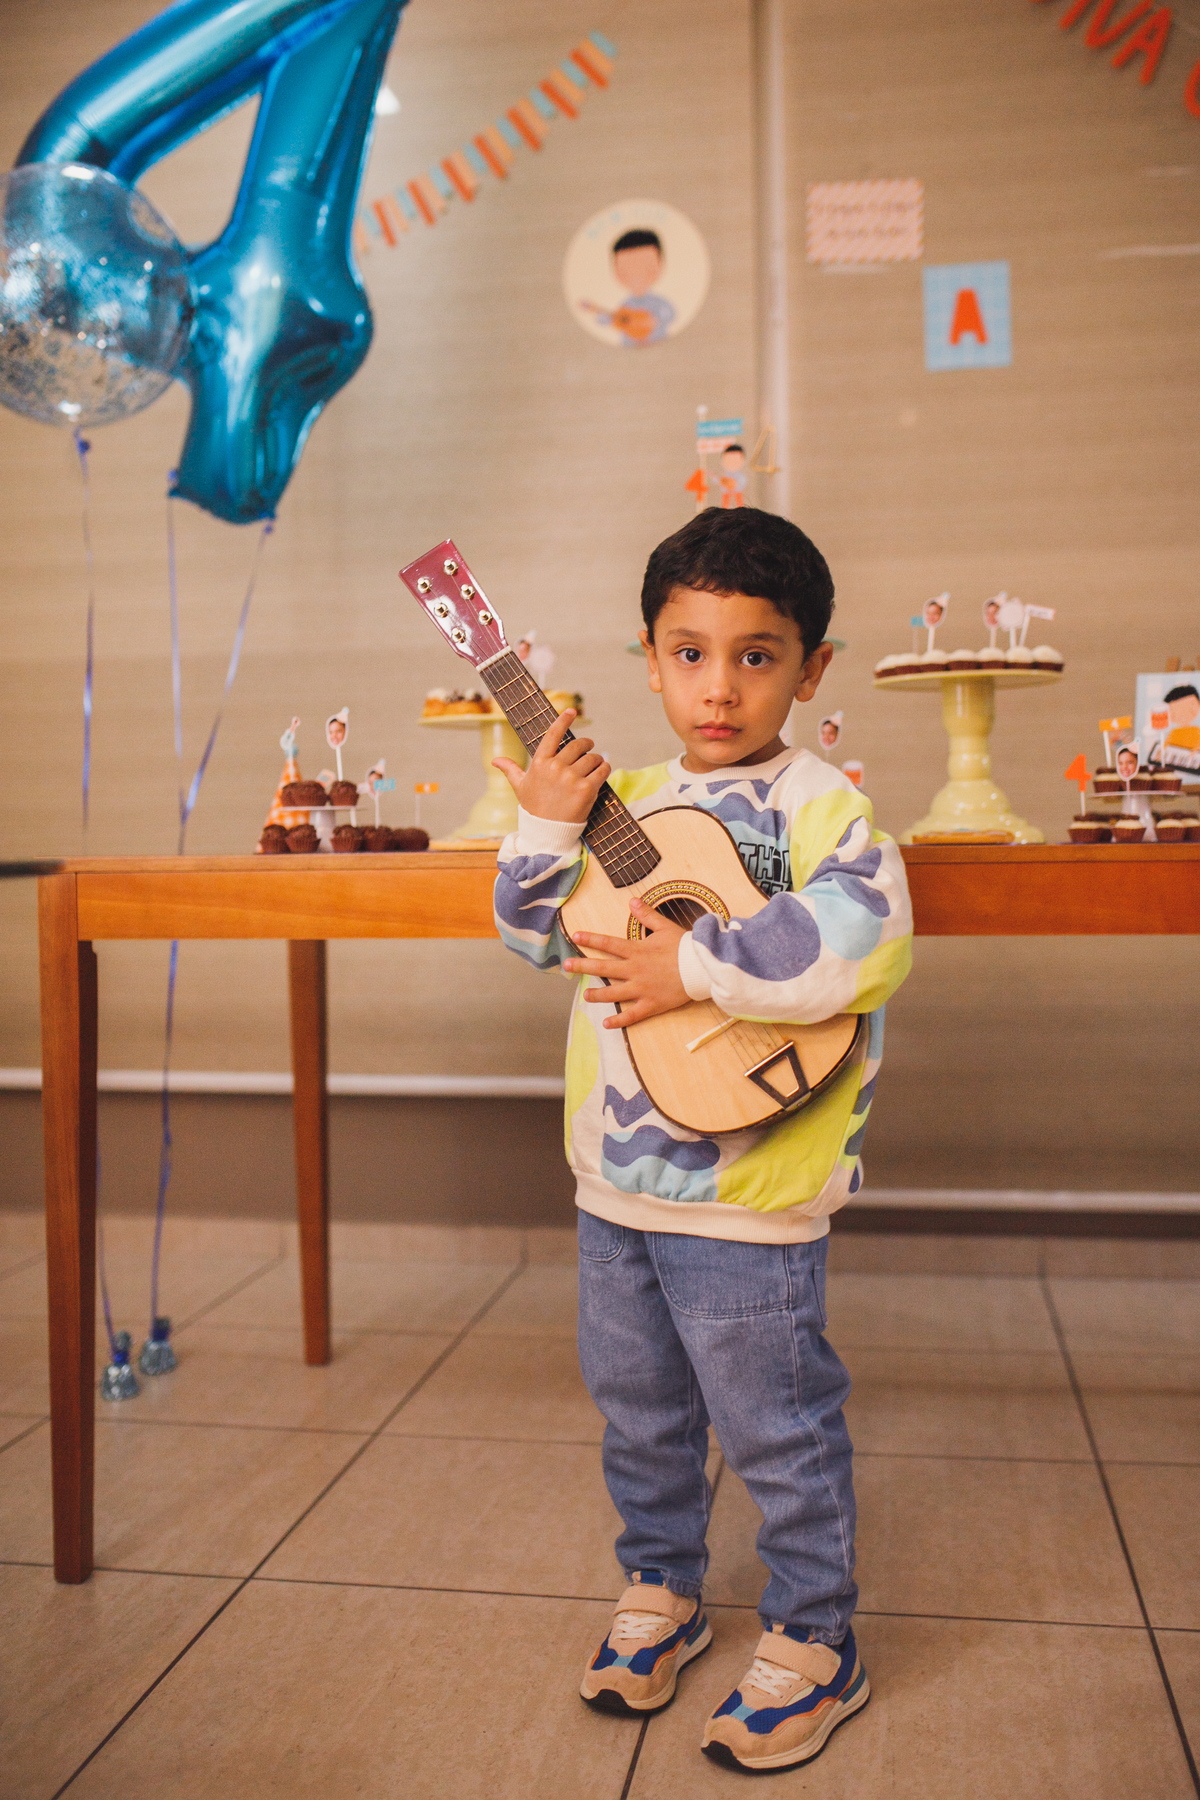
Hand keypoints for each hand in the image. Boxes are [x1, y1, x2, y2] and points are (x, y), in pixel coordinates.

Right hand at [493, 710, 609, 824]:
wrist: (547, 832)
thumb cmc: (533, 807)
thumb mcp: (520, 787)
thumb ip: (510, 769)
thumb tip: (495, 760)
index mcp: (540, 763)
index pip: (553, 734)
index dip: (563, 720)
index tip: (572, 711)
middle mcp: (555, 768)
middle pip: (578, 745)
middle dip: (587, 744)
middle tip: (589, 747)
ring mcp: (571, 778)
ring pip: (592, 758)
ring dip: (596, 759)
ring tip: (595, 764)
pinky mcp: (587, 789)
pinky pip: (602, 770)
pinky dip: (604, 768)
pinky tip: (602, 770)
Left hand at [564, 897, 690, 1026]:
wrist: (703, 967)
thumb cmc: (685, 947)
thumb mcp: (665, 927)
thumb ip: (647, 915)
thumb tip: (632, 901)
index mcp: (637, 951)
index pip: (609, 944)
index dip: (591, 939)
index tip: (576, 936)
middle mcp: (635, 970)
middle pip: (604, 968)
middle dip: (583, 966)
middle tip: (566, 967)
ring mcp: (642, 988)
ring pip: (614, 993)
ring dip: (597, 995)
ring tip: (585, 996)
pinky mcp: (651, 1003)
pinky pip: (632, 1015)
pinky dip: (618, 1020)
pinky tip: (606, 1023)